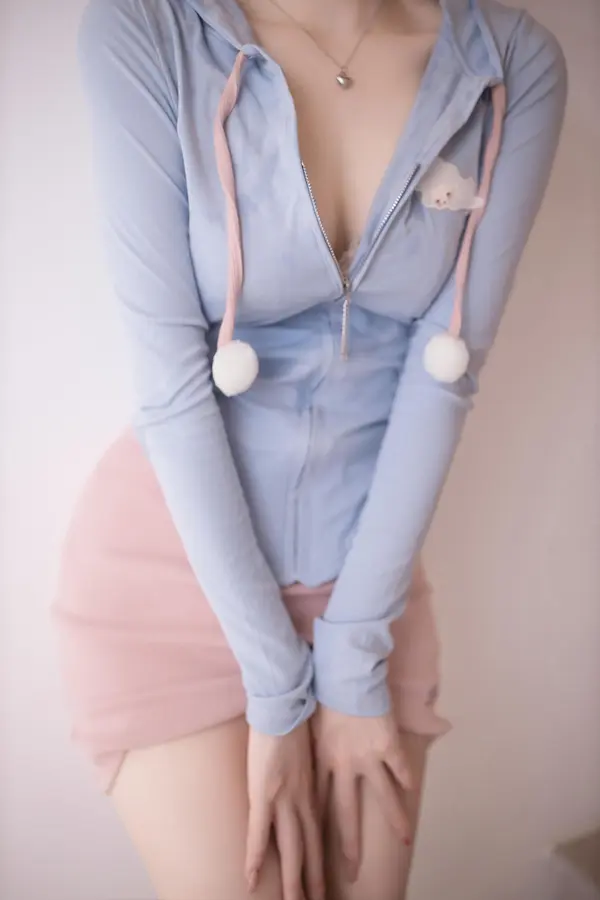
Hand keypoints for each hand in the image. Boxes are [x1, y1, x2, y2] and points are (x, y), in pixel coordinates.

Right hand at [246, 721, 324, 899]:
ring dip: (293, 880)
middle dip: (312, 880)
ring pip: (290, 849)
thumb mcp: (305, 756)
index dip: (319, 862)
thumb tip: (298, 788)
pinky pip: (259, 833)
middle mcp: (301, 801)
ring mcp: (282, 800)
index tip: (322, 885)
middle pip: (308, 849)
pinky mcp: (263, 794)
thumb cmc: (293, 724)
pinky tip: (252, 879)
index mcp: (310, 792)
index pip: (316, 836)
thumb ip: (303, 776)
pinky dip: (255, 858)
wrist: (284, 706)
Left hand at [311, 705, 413, 882]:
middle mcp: (344, 766)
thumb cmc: (321, 694)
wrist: (342, 674)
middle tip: (351, 872)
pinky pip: (400, 768)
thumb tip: (306, 767)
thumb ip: (312, 749)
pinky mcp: (388, 744)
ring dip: (394, 820)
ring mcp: (368, 757)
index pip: (320, 804)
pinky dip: (406, 781)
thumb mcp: (310, 727)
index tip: (318, 852)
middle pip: (346, 814)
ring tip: (403, 841)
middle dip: (349, 846)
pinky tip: (412, 793)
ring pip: (383, 797)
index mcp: (321, 761)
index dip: (320, 829)